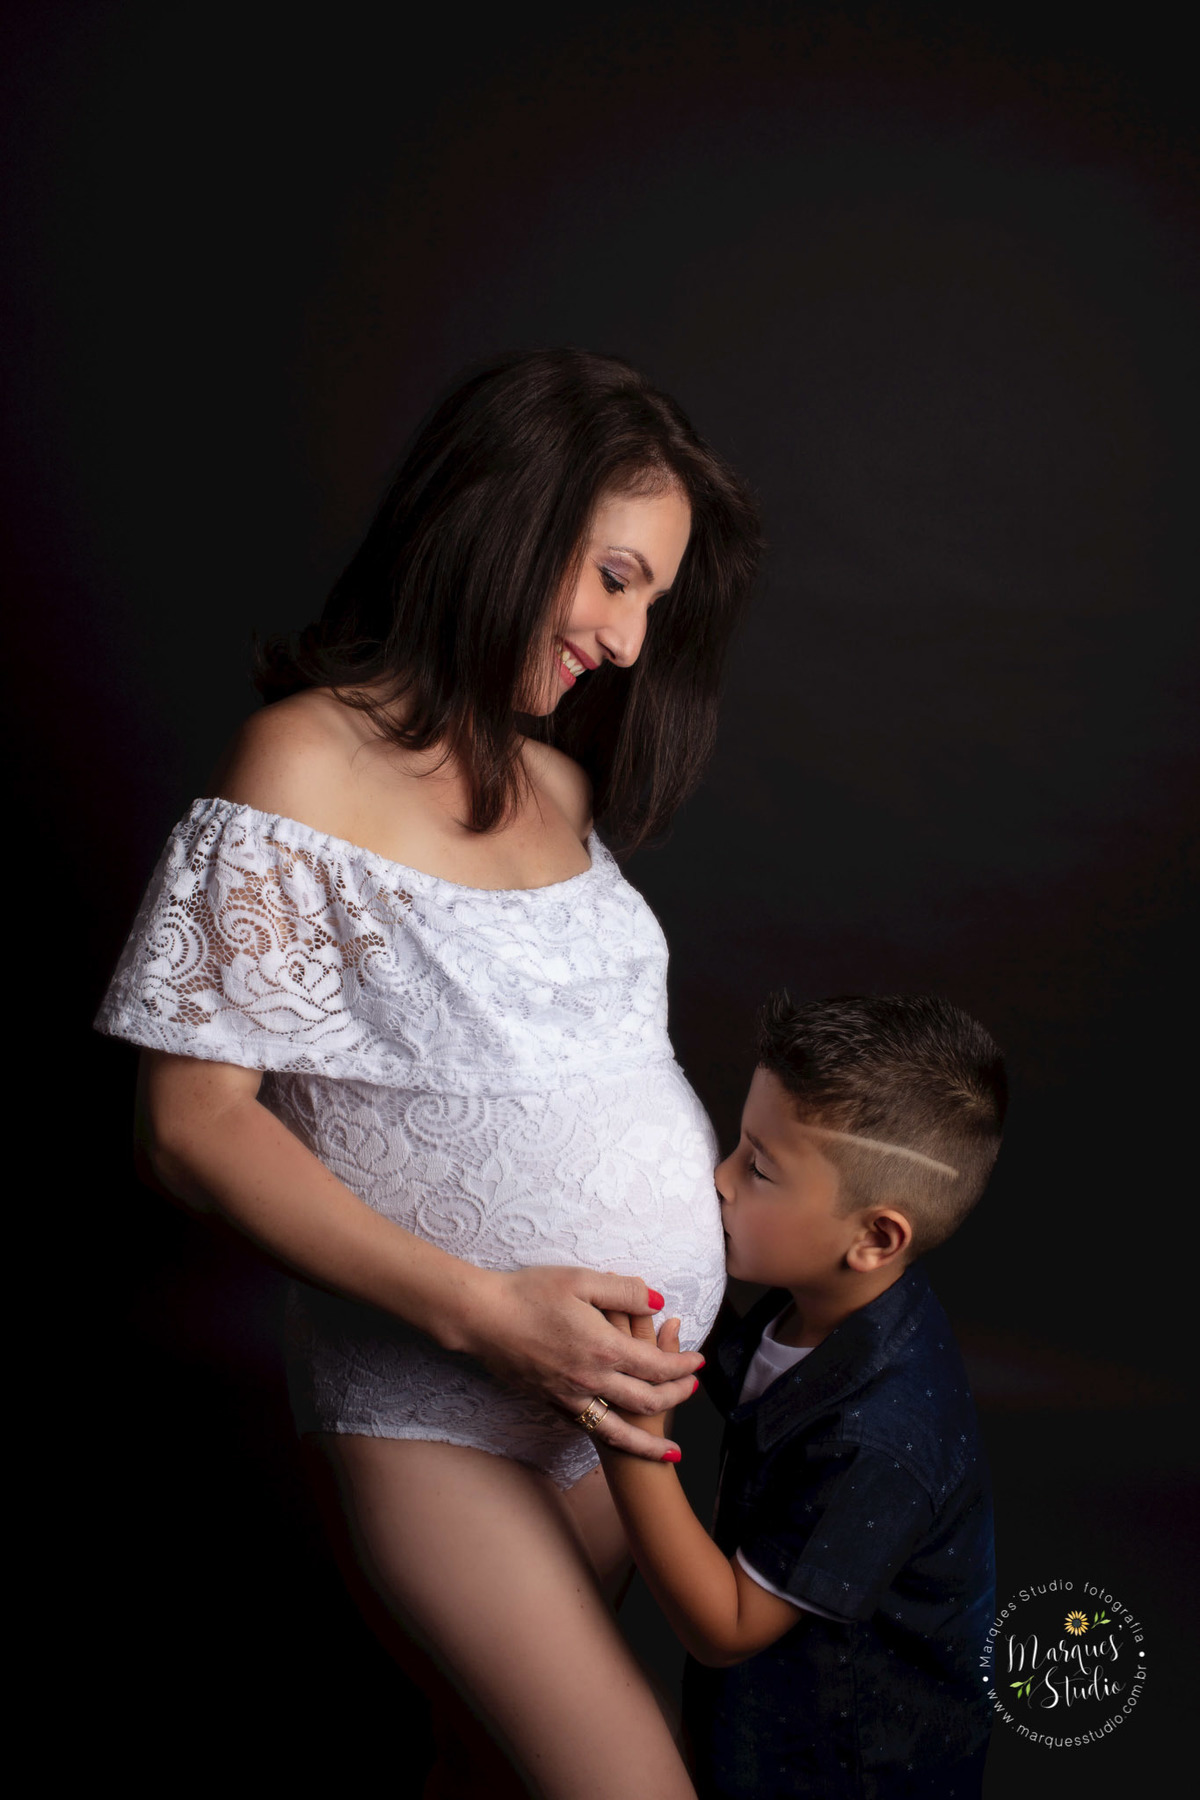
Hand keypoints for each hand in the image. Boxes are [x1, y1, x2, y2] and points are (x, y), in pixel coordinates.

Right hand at [459, 1265, 703, 1459]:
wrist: (481, 1318)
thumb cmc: (529, 1293)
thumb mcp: (581, 1279)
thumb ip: (624, 1291)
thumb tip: (658, 1301)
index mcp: (603, 1347)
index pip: (656, 1366)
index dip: (682, 1366)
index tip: (698, 1362)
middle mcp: (591, 1379)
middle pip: (645, 1400)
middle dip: (675, 1398)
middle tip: (692, 1392)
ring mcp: (569, 1396)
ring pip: (618, 1430)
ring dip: (648, 1443)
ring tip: (669, 1453)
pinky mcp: (550, 1402)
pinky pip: (588, 1427)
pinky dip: (610, 1438)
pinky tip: (617, 1437)